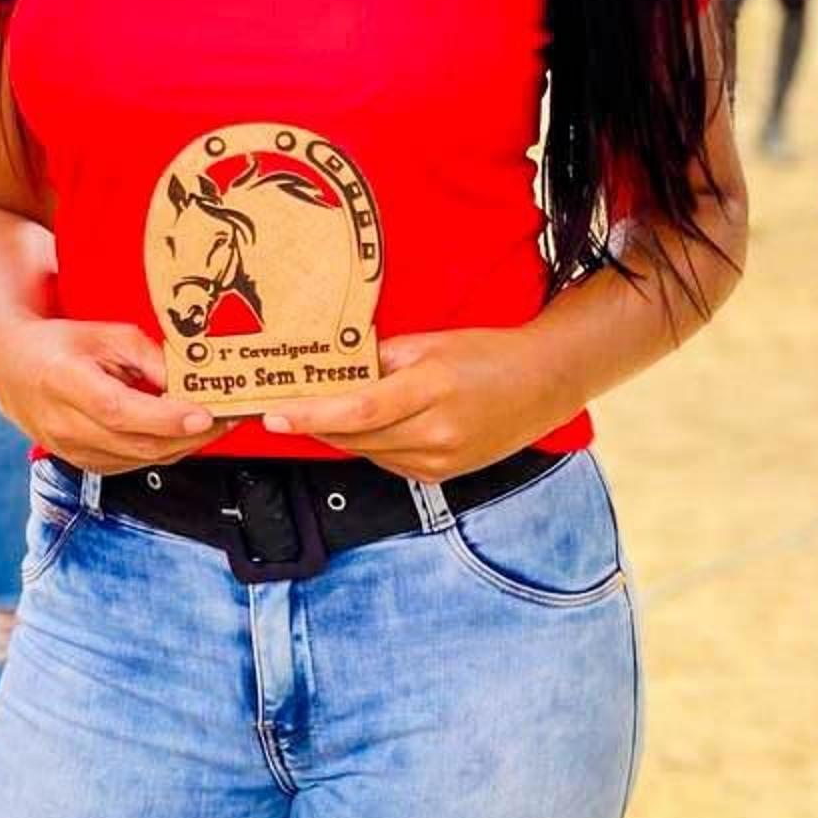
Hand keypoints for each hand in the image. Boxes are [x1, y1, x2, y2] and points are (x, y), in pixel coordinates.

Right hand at [0, 317, 223, 475]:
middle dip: (190, 436)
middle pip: (136, 444)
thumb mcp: (105, 334)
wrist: (12, 367)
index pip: (120, 410)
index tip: (204, 413)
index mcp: (64, 382)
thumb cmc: (61, 344)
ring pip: (139, 460)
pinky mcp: (80, 464)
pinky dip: (162, 452)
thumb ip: (147, 356)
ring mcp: (69, 450)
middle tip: (228, 419)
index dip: (165, 417)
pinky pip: (131, 466)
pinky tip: (181, 435)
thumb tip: (189, 380)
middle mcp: (63, 424)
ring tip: (214, 426)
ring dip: (182, 446)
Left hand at [260, 328, 564, 482]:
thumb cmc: (487, 354)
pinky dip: (370, 445)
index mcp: (432, 387)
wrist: (543, 384)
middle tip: (279, 409)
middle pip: (356, 436)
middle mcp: (436, 431)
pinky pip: (387, 462)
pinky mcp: (441, 475)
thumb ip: (382, 359)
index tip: (274, 415)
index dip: (312, 416)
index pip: (359, 409)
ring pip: (367, 453)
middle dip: (314, 425)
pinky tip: (371, 426)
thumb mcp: (432, 343)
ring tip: (319, 413)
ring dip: (340, 435)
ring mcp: (440, 459)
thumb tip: (335, 372)